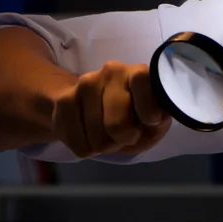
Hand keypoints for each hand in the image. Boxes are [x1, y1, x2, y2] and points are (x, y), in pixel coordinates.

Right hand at [52, 61, 171, 157]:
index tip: (150, 121)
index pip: (141, 80)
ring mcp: (84, 84)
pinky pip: (80, 145)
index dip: (147, 108)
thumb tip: (154, 118)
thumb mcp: (153, 123)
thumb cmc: (131, 117)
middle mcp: (110, 72)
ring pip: (96, 139)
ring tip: (106, 134)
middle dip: (123, 139)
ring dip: (104, 146)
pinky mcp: (64, 101)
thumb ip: (158, 120)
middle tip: (125, 134)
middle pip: (116, 124)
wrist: (92, 109)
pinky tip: (88, 135)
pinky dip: (87, 149)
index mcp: (137, 74)